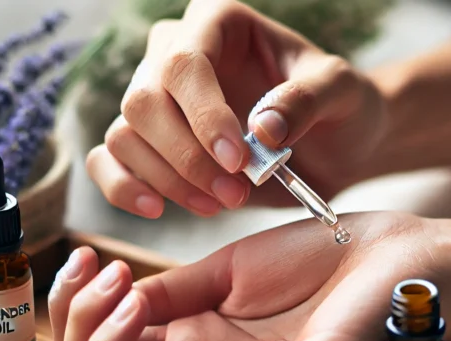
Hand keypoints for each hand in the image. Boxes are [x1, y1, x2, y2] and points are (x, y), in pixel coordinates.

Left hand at [47, 213, 450, 340]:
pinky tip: (106, 261)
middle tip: (107, 289)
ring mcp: (197, 328)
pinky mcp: (203, 283)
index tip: (133, 313)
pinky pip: (131, 292)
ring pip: (102, 337)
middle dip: (75, 339)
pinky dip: (103, 280)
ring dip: (78, 309)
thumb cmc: (379, 325)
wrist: (406, 267)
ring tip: (99, 270)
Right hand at [85, 0, 386, 218]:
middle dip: (187, 157)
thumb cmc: (340, 106)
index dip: (203, 115)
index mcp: (219, 23)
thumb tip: (262, 128)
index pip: (184, 63)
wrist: (337, 143)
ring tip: (222, 203)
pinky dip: (123, 187)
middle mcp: (177, 53)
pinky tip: (157, 207)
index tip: (236, 159)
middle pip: (144, 101)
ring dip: (168, 180)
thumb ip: (307, 99)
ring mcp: (159, 98)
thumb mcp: (342, 93)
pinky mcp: (152, 142)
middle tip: (236, 193)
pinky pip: (109, 159)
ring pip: (125, 135)